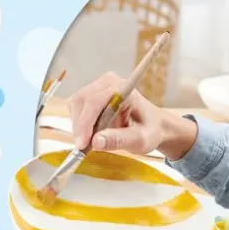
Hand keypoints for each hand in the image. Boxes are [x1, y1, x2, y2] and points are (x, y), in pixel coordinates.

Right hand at [68, 72, 197, 159]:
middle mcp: (109, 82)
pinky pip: (77, 108)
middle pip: (81, 101)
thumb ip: (119, 140)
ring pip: (76, 104)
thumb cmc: (149, 130)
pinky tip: (91, 134)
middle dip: (80, 126)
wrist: (152, 125)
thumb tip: (96, 142)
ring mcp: (99, 86)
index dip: (85, 123)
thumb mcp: (140, 139)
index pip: (95, 101)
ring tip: (91, 142)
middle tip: (84, 148)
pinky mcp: (91, 94)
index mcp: (123, 88)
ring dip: (78, 125)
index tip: (82, 144)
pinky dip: (79, 123)